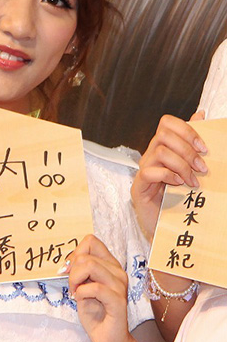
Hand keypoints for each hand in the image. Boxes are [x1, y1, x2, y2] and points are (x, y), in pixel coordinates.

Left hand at [68, 234, 129, 341]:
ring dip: (75, 280)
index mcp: (110, 265)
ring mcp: (119, 285)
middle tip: (73, 287)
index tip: (69, 270)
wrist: (109, 339)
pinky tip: (81, 300)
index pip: (91, 241)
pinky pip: (94, 287)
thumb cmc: (95, 313)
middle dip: (72, 271)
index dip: (75, 253)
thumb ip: (78, 271)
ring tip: (76, 293)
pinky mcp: (118, 301)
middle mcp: (117, 272)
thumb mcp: (83, 286)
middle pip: (86, 255)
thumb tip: (67, 262)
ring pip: (89, 265)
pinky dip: (81, 293)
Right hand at [131, 113, 206, 240]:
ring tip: (193, 181)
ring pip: (160, 152)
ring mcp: (143, 171)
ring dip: (182, 165)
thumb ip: (193, 143)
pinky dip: (168, 176)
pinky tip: (179, 185)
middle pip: (164, 135)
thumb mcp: (191, 168)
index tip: (204, 147)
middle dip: (188, 150)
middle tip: (202, 167)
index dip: (186, 129)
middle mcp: (150, 156)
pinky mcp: (138, 187)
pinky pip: (149, 172)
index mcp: (162, 148)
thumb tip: (200, 114)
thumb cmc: (179, 198)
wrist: (167, 227)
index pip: (166, 123)